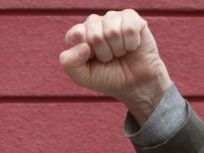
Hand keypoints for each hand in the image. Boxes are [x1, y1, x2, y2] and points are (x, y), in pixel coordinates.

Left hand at [59, 9, 171, 123]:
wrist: (134, 84)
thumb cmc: (107, 78)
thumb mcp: (82, 76)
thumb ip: (69, 62)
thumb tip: (84, 46)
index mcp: (80, 35)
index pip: (75, 34)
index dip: (85, 51)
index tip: (92, 59)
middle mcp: (95, 23)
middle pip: (94, 34)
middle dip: (103, 53)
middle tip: (109, 58)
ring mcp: (113, 18)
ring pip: (112, 31)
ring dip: (118, 49)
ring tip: (120, 53)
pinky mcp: (132, 18)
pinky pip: (129, 28)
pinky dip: (131, 44)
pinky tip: (131, 46)